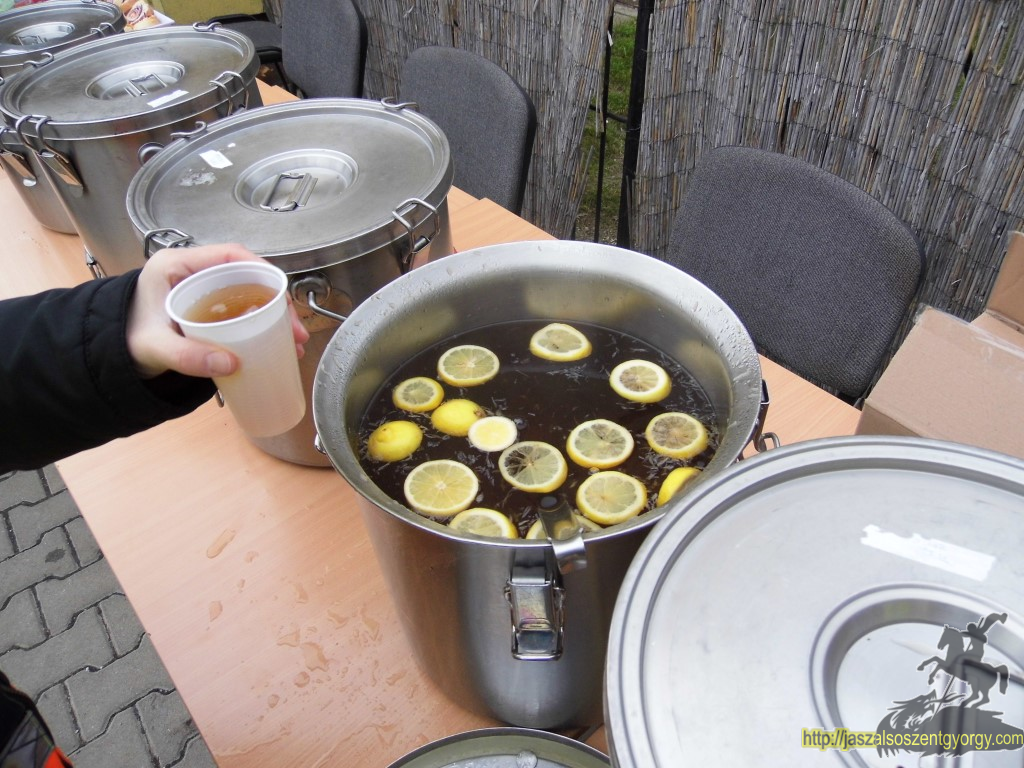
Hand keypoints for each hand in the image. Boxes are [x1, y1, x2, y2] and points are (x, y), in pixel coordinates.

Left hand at [126, 243, 309, 378]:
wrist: (105, 357)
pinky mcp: (208, 310)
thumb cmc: (125, 340)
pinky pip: (241, 311)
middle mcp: (192, 273)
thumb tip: (232, 364)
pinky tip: (275, 344)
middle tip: (294, 330)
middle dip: (276, 302)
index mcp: (177, 266)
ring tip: (292, 342)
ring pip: (248, 295)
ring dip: (273, 316)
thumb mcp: (156, 347)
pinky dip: (261, 326)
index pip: (230, 255)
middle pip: (246, 276)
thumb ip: (188, 356)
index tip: (282, 293)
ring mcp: (202, 291)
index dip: (262, 270)